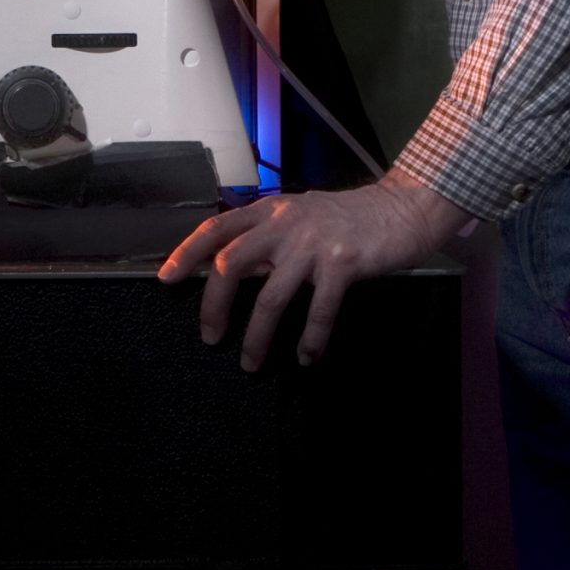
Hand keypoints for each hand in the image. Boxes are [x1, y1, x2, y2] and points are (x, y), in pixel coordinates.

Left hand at [159, 174, 471, 370]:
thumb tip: (232, 264)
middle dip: (213, 305)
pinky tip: (305, 356)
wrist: (403, 207)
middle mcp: (285, 224)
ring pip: (270, 297)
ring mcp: (314, 244)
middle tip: (210, 336)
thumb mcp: (300, 213)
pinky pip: (319, 310)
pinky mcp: (343, 263)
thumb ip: (269, 233)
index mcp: (270, 210)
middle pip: (231, 265)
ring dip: (256, 336)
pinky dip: (310, 339)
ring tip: (250, 362)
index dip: (187, 253)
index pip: (216, 228)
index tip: (166, 279)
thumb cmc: (350, 217)